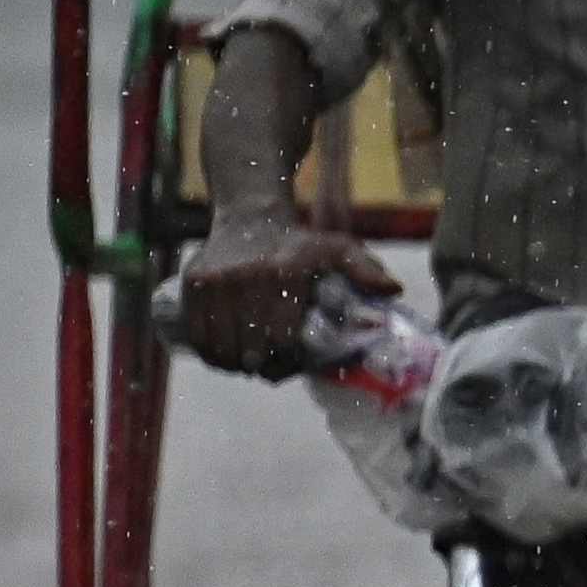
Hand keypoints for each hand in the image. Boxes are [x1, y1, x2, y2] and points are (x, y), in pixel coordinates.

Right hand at [171, 223, 394, 376]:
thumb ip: (365, 269)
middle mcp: (246, 277)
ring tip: (249, 361)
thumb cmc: (299, 244)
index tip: (292, 365)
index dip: (287, 361)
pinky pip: (197, 336)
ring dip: (236, 364)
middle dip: (263, 366)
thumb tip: (393, 289)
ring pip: (222, 347)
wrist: (249, 219)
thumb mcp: (338, 249)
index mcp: (284, 274)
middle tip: (272, 367)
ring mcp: (215, 282)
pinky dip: (211, 354)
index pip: (282, 340)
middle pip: (251, 348)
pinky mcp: (192, 285)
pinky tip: (226, 355)